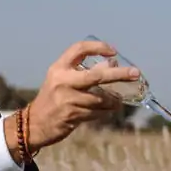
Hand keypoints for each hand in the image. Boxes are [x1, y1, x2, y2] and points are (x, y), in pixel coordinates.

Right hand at [24, 40, 141, 153]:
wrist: (35, 123)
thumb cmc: (53, 98)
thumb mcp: (63, 80)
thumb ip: (85, 71)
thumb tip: (113, 63)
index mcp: (59, 68)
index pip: (79, 49)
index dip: (98, 47)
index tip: (113, 51)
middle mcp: (62, 81)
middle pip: (97, 75)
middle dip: (119, 74)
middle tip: (135, 73)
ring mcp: (67, 99)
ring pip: (100, 98)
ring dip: (113, 100)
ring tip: (119, 100)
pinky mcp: (72, 116)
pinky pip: (96, 112)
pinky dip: (105, 111)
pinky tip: (108, 110)